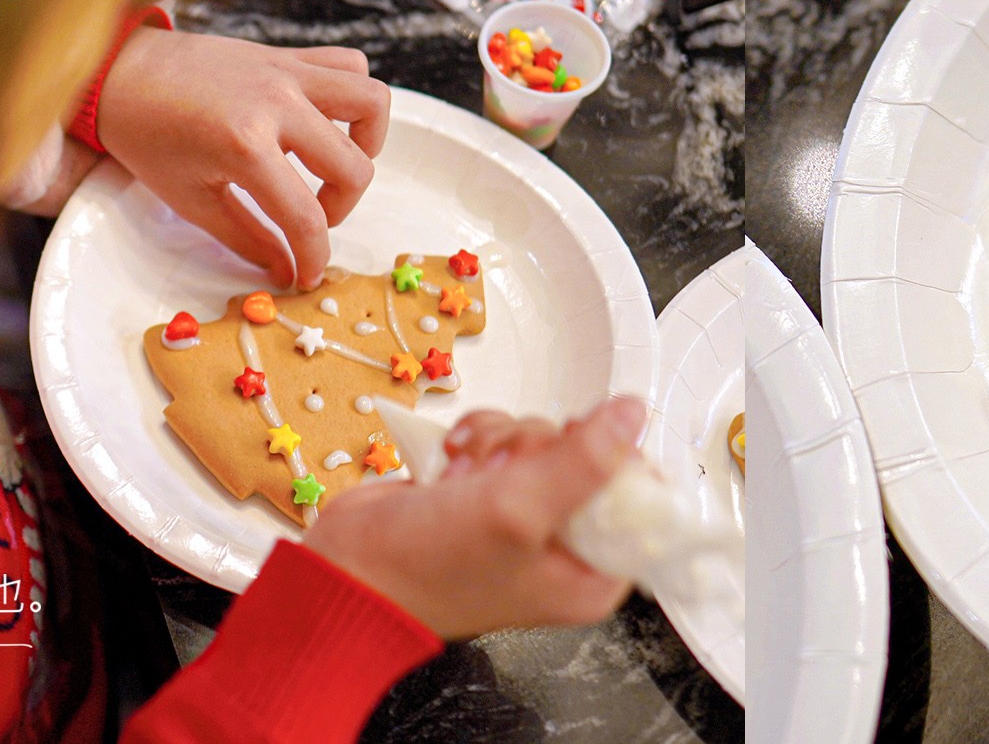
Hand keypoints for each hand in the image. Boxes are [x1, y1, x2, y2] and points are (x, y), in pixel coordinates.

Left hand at [94, 27, 390, 287]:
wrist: (121, 73)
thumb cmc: (147, 138)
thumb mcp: (191, 199)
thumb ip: (247, 237)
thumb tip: (285, 270)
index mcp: (245, 145)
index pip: (305, 215)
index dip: (314, 255)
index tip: (308, 274)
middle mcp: (278, 103)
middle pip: (352, 166)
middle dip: (341, 207)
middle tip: (313, 218)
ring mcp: (288, 73)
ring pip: (371, 100)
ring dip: (368, 141)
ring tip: (338, 162)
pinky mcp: (289, 55)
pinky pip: (348, 64)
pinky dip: (351, 95)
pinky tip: (326, 120)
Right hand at [305, 398, 643, 639]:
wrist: (349, 568)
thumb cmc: (427, 567)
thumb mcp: (516, 510)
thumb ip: (584, 460)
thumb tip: (632, 414)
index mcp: (588, 574)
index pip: (640, 500)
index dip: (612, 460)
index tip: (572, 450)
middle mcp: (563, 544)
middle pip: (590, 455)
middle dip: (538, 448)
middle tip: (502, 473)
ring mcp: (524, 512)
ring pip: (541, 436)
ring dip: (501, 441)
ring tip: (467, 474)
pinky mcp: (489, 486)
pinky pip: (506, 434)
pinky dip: (477, 438)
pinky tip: (451, 463)